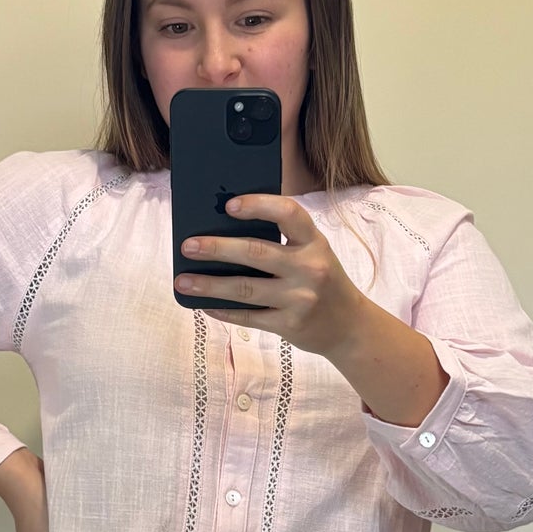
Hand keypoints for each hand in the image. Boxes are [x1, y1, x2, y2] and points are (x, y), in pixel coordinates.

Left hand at [174, 194, 364, 357]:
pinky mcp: (290, 325)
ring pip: (245, 289)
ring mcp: (300, 298)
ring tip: (182, 281)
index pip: (288, 213)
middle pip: (256, 252)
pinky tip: (204, 304)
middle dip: (217, 248)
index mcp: (314, 242)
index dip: (258, 205)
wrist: (350, 326)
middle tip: (188, 246)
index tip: (229, 205)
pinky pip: (248, 316)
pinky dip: (223, 311)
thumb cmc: (322, 280)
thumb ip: (282, 241)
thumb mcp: (313, 253)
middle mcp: (310, 268)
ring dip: (209, 285)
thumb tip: (224, 231)